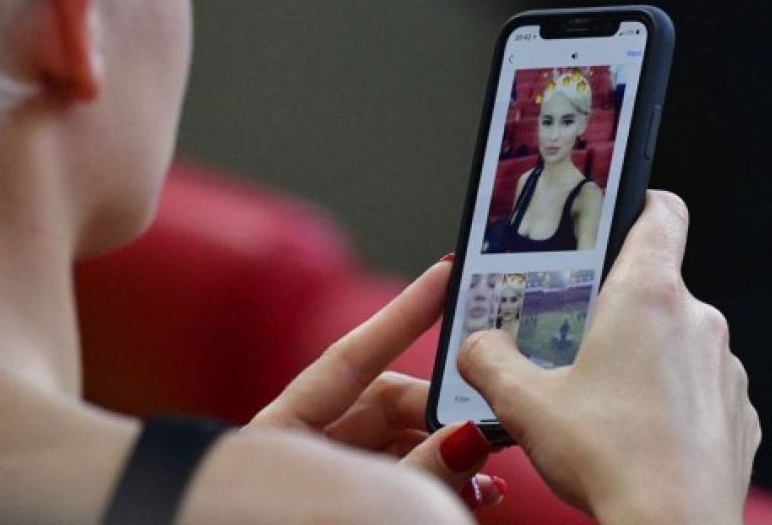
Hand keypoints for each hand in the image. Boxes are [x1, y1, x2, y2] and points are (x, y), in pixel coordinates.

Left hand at [250, 261, 506, 511]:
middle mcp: (306, 447)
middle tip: (488, 420)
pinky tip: (480, 494)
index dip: (402, 314)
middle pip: (387, 404)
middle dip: (443, 411)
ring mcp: (330, 476)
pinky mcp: (353, 500)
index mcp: (280, 433)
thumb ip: (415, 468)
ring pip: (403, 445)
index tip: (445, 272)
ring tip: (490, 476)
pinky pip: (404, 476)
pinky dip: (442, 480)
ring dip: (451, 455)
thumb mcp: (356, 498)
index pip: (351, 356)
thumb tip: (469, 435)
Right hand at [458, 191, 759, 523]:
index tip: (612, 213)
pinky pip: (696, 385)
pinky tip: (633, 430)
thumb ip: (487, 360)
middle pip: (654, 283)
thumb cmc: (611, 461)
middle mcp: (696, 321)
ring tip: (598, 395)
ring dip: (639, 354)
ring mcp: (724, 368)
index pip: (659, 211)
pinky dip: (667, 396)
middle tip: (570, 337)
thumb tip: (476, 345)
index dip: (635, 202)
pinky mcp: (735, 412)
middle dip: (611, 304)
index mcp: (646, 296)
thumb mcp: (523, 404)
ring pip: (674, 338)